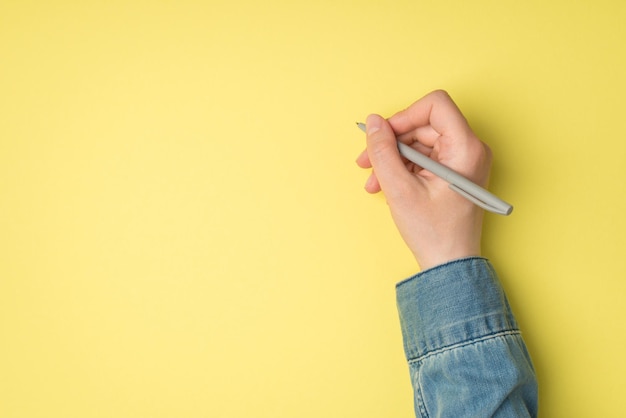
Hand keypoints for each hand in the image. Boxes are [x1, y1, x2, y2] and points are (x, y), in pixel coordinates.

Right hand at [356, 90, 492, 269]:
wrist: (449, 264)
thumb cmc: (435, 232)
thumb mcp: (400, 189)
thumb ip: (383, 151)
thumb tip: (373, 122)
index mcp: (466, 148)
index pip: (435, 105)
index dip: (404, 116)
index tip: (383, 135)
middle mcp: (469, 149)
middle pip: (423, 124)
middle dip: (391, 142)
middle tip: (365, 161)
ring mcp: (462, 161)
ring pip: (419, 142)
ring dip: (392, 158)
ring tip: (373, 181)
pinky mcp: (453, 172)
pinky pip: (423, 157)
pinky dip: (402, 168)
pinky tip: (385, 185)